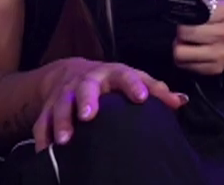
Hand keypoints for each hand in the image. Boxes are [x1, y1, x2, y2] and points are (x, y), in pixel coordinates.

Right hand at [33, 58, 184, 149]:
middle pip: (86, 88)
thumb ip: (156, 89)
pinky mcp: (48, 108)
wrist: (69, 72)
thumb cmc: (110, 80)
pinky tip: (45, 151)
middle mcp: (87, 81)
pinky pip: (42, 122)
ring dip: (62, 121)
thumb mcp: (133, 79)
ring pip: (61, 105)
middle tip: (89, 115)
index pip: (126, 76)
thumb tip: (181, 101)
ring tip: (65, 140)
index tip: (142, 98)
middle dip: (87, 100)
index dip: (134, 86)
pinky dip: (42, 137)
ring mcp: (65, 94)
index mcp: (112, 74)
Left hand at [173, 0, 223, 75]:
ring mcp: (221, 54)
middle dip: (180, 30)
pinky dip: (183, 58)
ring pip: (180, 52)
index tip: (185, 14)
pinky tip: (190, 51)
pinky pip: (184, 65)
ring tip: (184, 41)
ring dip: (178, 46)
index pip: (195, 12)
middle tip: (183, 29)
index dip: (185, 14)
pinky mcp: (214, 69)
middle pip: (184, 33)